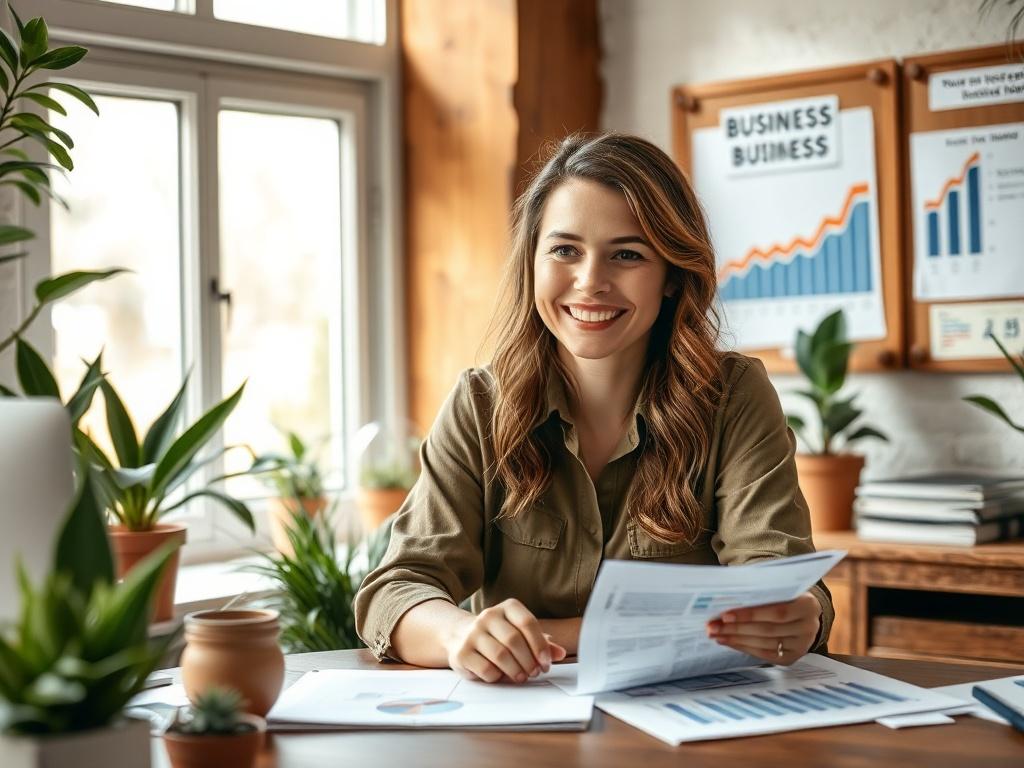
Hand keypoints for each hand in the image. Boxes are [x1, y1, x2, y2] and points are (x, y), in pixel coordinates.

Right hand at [444, 598, 567, 682]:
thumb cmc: (497, 636)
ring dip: (516, 671)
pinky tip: (502, 675)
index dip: (540, 645)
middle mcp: (488, 616)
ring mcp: (473, 633)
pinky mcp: (462, 652)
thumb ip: (540, 642)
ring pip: (501, 655)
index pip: (527, 622)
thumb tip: (560, 653)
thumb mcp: (519, 633)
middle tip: (535, 672)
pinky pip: (486, 669)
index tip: (546, 662)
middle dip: (529, 661)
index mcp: (507, 607)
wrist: (459, 635)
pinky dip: (498, 676)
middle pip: (514, 640)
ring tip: (522, 676)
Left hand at [706, 592, 821, 664]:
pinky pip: (765, 655)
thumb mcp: (778, 588)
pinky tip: (728, 641)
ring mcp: (802, 645)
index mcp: (808, 605)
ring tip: (716, 634)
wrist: (802, 612)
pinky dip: (744, 647)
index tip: (725, 615)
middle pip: (768, 629)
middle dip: (737, 628)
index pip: (777, 611)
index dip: (750, 614)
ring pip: (765, 644)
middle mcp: (809, 627)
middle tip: (713, 626)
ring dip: (736, 639)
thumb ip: (759, 591)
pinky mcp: (792, 657)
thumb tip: (726, 596)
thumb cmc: (784, 595)